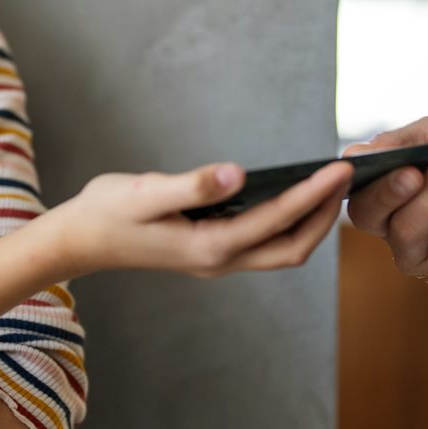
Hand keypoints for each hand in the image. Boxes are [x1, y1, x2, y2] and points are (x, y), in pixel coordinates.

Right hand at [44, 159, 354, 279]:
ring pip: (281, 249)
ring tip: (332, 185)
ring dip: (311, 221)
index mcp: (208, 246)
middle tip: (349, 176)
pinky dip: (289, 222)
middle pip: (292, 248)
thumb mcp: (145, 192)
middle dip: (325, 215)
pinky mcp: (211, 251)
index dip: (312, 194)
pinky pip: (264, 242)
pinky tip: (295, 195)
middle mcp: (219, 260)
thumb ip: (192, 185)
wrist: (78, 240)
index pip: (275, 220)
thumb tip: (238, 173)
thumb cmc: (107, 212)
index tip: (340, 168)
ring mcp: (216, 260)